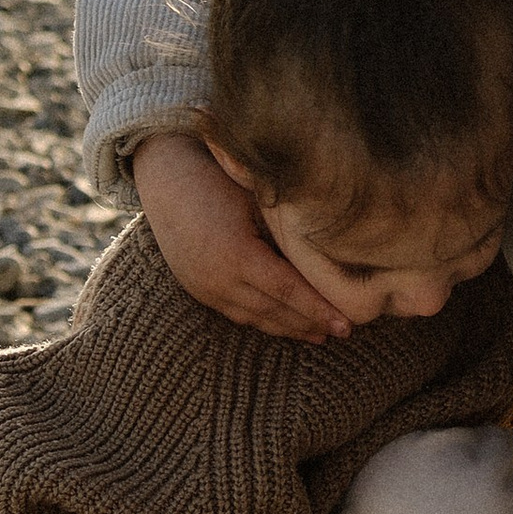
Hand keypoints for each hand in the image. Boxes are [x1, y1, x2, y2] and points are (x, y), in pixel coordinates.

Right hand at [131, 135, 350, 342]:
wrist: (166, 178)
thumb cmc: (219, 178)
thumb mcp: (256, 199)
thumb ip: (286, 230)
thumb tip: (332, 250)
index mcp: (237, 254)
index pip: (287, 290)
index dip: (318, 309)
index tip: (346, 324)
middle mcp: (219, 279)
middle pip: (274, 311)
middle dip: (310, 324)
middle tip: (344, 332)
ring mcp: (206, 288)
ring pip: (255, 318)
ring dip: (288, 329)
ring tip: (319, 335)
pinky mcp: (198, 289)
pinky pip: (236, 313)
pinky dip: (263, 321)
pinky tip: (283, 324)